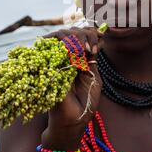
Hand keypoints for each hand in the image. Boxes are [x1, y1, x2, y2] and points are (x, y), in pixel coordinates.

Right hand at [41, 26, 104, 147]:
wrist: (74, 120)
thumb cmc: (84, 102)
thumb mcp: (93, 77)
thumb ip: (92, 60)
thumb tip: (95, 42)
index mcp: (78, 58)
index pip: (81, 36)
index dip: (91, 33)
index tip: (102, 38)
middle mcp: (66, 56)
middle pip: (71, 31)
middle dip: (85, 34)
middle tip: (92, 48)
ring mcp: (57, 59)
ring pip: (62, 35)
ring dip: (77, 37)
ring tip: (86, 49)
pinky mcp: (49, 65)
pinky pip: (54, 47)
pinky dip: (67, 44)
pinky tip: (77, 50)